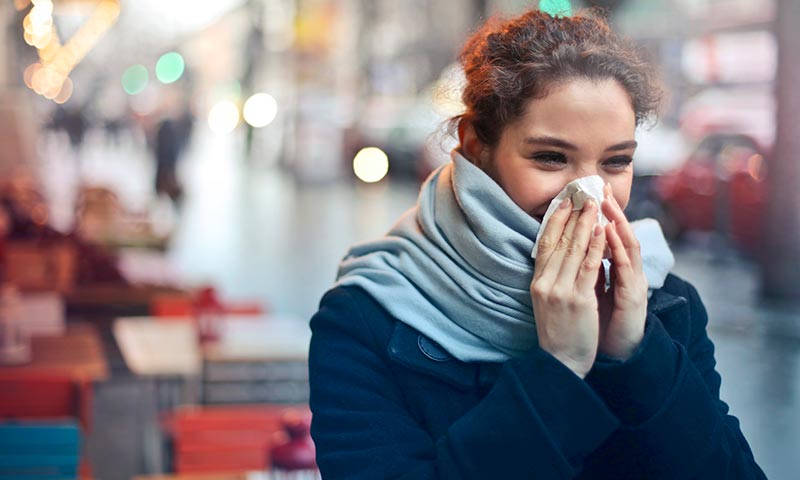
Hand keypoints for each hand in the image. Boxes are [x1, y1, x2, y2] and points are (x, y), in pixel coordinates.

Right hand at [530, 197, 606, 377]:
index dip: (554, 220)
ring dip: (585, 224)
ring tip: (594, 204)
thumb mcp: (547, 301)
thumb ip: (552, 278)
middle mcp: (545, 283)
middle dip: (572, 215)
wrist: (560, 362)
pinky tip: (602, 231)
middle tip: (582, 194)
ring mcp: (560, 290)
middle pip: (559, 241)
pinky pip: (588, 266)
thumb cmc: (558, 333)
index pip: (544, 243)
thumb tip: (562, 254)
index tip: (563, 202)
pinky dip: (596, 246)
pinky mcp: (578, 300)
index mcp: (537, 282)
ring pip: (573, 249)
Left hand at [597, 183, 648, 360]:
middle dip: (611, 211)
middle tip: (601, 187)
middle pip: (620, 235)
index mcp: (617, 272)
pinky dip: (618, 248)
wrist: (609, 354)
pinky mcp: (634, 296)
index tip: (590, 193)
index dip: (601, 215)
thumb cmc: (598, 324)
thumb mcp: (590, 292)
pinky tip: (611, 232)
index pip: (609, 237)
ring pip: (627, 246)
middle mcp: (627, 273)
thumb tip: (575, 249)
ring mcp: (633, 284)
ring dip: (618, 222)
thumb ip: (588, 270)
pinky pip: (625, 268)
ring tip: (607, 202)